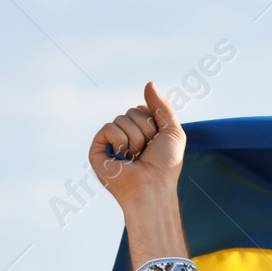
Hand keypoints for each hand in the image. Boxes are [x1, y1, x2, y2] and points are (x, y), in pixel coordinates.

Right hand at [87, 81, 184, 209]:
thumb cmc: (165, 165)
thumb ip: (162, 106)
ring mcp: (111, 142)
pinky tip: (122, 157)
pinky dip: (120, 140)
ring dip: (135, 138)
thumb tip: (149, 83)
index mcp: (141, 131)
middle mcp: (125, 135)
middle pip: (132, 111)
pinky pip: (109, 127)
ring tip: (136, 157)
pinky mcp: (98, 149)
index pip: (142, 108)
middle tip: (147, 152)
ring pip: (122, 119)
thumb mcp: (173, 132)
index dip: (154, 123)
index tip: (158, 142)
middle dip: (145, 130)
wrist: (152, 186)